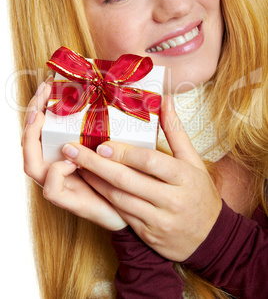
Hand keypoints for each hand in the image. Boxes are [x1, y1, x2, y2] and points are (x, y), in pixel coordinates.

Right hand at [22, 78, 125, 230]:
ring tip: (41, 114)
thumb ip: (107, 125)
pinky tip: (71, 160)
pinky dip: (57, 172)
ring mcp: (59, 183)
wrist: (131, 207)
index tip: (50, 82)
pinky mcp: (68, 201)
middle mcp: (55, 165)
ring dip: (32, 136)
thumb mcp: (114, 143)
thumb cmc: (122, 173)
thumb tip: (113, 92)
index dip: (40, 105)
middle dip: (32, 113)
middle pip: (29, 141)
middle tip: (44, 90)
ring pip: (31, 163)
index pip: (41, 128)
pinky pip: (51, 188)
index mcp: (63, 152)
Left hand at [62, 96, 221, 261]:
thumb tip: (164, 99)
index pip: (150, 162)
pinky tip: (91, 185)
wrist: (209, 237)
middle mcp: (171, 200)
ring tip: (76, 165)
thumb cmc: (200, 192)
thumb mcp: (193, 161)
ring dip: (95, 182)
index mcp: (184, 177)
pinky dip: (104, 198)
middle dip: (97, 165)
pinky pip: (121, 215)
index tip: (101, 144)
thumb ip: (175, 131)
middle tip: (73, 151)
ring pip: (120, 199)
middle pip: (128, 181)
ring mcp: (158, 220)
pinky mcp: (148, 234)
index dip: (124, 153)